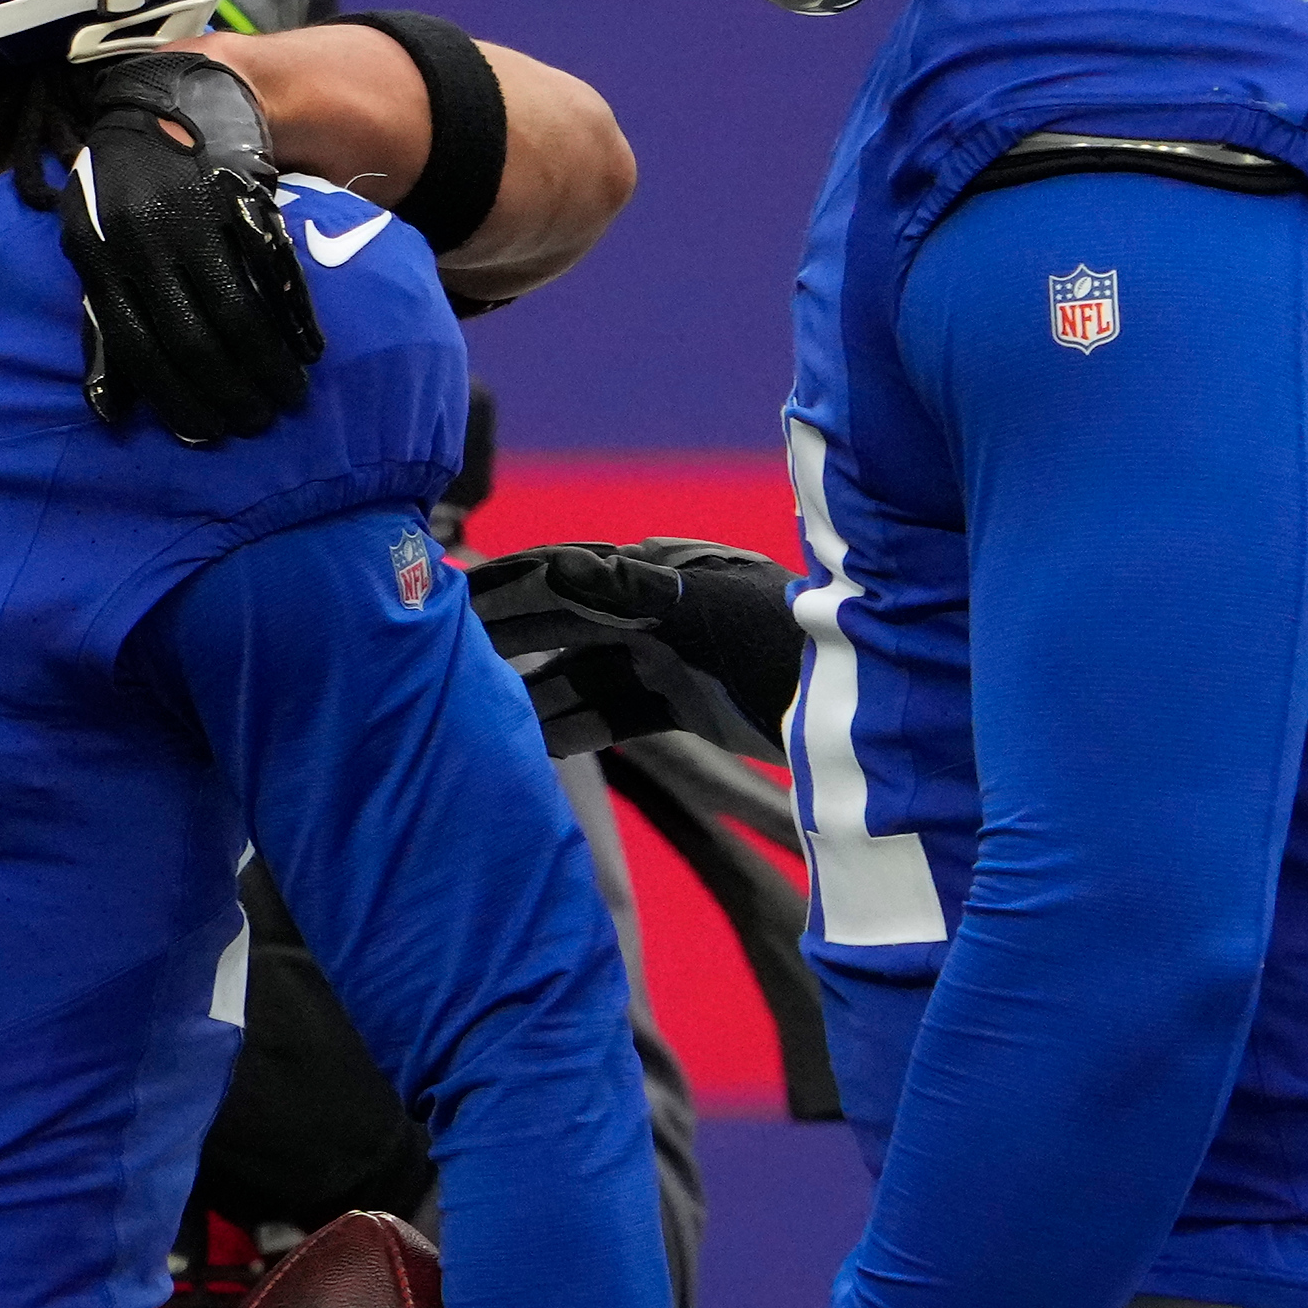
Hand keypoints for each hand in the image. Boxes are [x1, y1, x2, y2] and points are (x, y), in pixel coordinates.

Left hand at [62, 51, 323, 445]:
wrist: (166, 100)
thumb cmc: (123, 193)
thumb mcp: (94, 249)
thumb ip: (102, 324)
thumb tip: (106, 412)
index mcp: (101, 259)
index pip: (140, 349)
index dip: (179, 399)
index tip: (211, 432)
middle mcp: (143, 240)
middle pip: (193, 337)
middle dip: (229, 391)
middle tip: (258, 420)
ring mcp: (194, 215)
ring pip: (236, 309)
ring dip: (267, 365)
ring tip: (288, 396)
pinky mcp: (239, 195)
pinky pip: (272, 268)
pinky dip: (294, 316)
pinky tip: (309, 349)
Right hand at [466, 538, 799, 761]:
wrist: (861, 713)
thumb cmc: (786, 644)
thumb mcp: (709, 610)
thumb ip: (631, 589)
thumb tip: (557, 563)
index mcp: (662, 574)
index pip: (569, 570)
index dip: (510, 581)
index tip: (455, 595)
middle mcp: (659, 611)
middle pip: (565, 620)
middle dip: (510, 637)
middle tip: (446, 657)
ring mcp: (670, 658)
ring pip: (583, 672)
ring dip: (537, 691)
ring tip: (483, 715)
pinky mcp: (683, 705)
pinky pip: (613, 712)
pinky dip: (576, 726)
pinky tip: (537, 744)